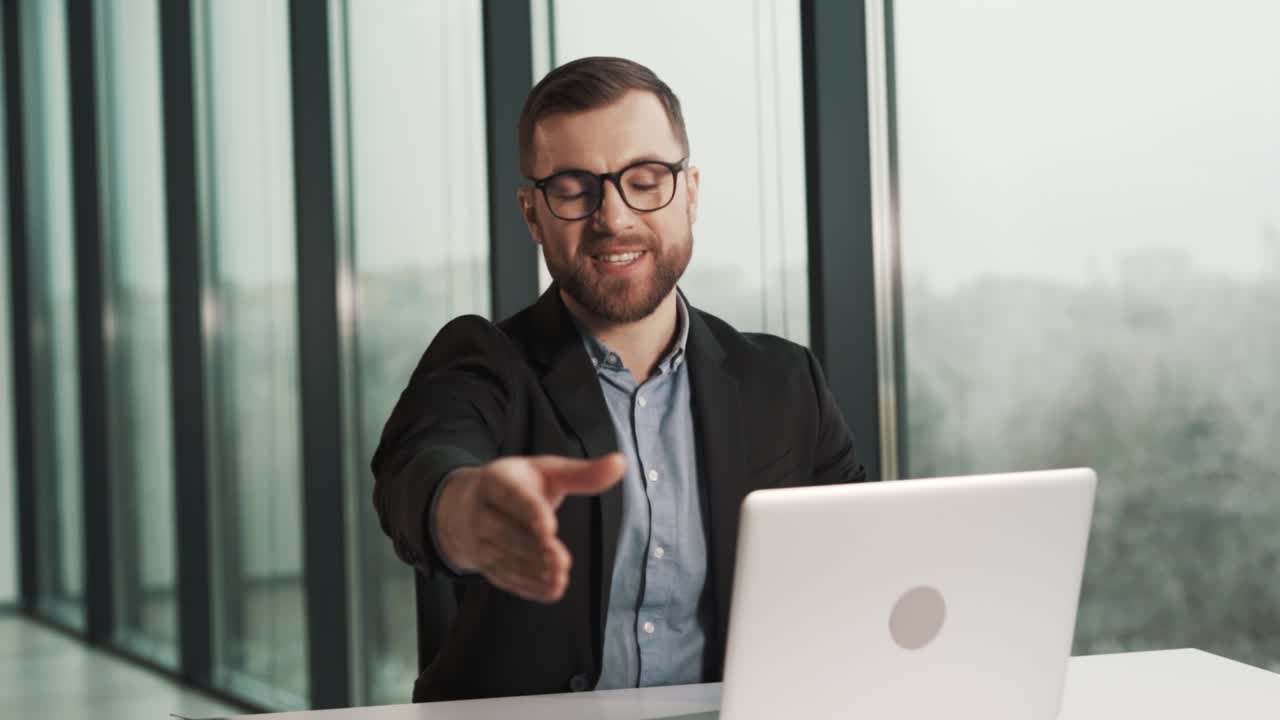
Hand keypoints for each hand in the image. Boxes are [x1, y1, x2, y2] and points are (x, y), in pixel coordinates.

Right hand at [435, 453, 624, 602]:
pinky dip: (527, 586)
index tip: (550, 527)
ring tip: (559, 578)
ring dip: (531, 571)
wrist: (465, 507)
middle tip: (561, 560)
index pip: (510, 496)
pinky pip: (504, 578)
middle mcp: (481, 512)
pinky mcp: (485, 565)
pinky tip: (551, 590)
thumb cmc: (516, 485)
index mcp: (496, 481)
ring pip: (504, 558)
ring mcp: (480, 541)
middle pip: (505, 532)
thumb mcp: (546, 471)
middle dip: (533, 548)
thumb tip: (620, 463)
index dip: (529, 512)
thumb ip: (582, 473)